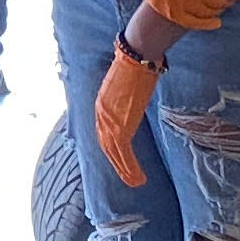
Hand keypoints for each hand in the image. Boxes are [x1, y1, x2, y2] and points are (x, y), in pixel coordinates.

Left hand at [94, 45, 162, 184]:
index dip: (110, 146)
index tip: (117, 157)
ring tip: (135, 182)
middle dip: (117, 163)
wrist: (137, 58)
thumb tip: (134, 92)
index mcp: (102, 103)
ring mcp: (109, 121)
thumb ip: (125, 93)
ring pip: (114, 153)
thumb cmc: (135, 64)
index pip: (103, 131)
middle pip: (106, 145)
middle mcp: (101, 114)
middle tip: (128, 177)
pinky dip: (130, 167)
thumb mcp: (126, 81)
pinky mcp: (120, 126)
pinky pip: (123, 153)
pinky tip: (138, 177)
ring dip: (125, 170)